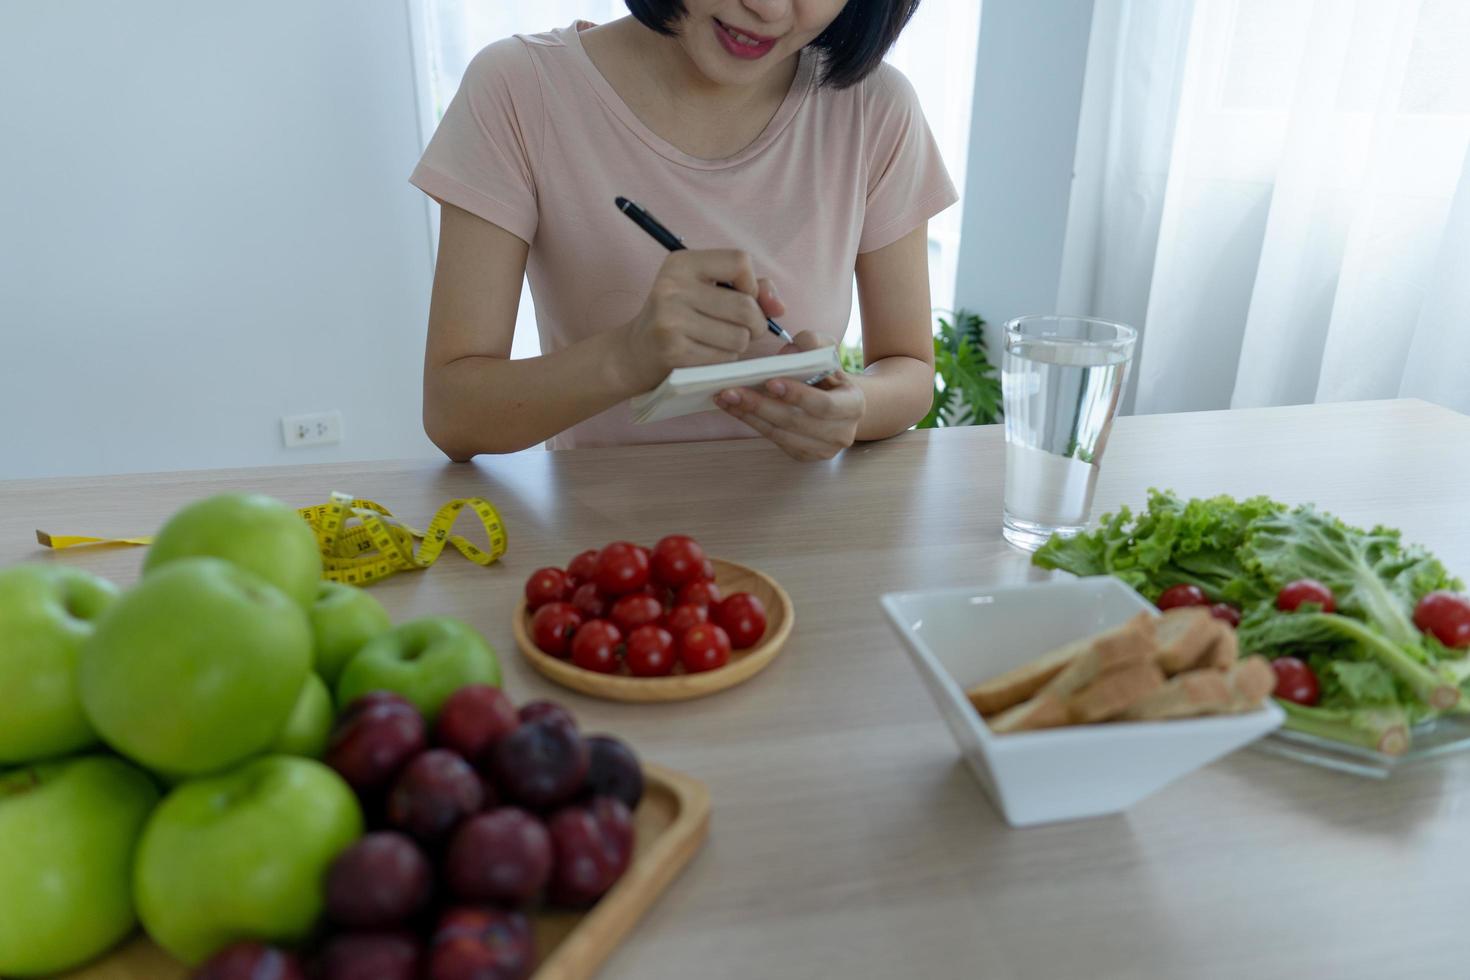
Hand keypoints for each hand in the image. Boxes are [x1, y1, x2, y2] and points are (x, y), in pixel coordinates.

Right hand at [618, 250, 784, 391]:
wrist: (635, 352)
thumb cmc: (679, 317)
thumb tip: (779, 307)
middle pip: (745, 306)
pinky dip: (724, 360)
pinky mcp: (673, 351)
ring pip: (739, 337)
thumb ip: (750, 288)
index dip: (752, 285)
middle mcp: (673, 287)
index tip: (743, 297)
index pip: (740, 262)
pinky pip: (723, 358)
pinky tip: (706, 356)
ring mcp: (671, 320)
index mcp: (682, 262)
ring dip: (738, 345)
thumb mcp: (706, 289)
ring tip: (718, 342)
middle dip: (755, 324)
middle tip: (743, 330)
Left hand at [717, 331, 864, 461]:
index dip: (797, 396)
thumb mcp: (827, 351)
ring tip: (724, 398)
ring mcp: (822, 449)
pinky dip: (751, 422)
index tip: (770, 382)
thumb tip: (786, 355)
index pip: (824, 406)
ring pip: (780, 434)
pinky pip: (773, 439)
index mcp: (853, 406)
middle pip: (796, 423)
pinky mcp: (803, 455)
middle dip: (761, 406)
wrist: (838, 402)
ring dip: (749, 416)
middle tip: (732, 391)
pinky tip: (733, 408)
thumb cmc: (828, 373)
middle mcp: (841, 433)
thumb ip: (812, 343)